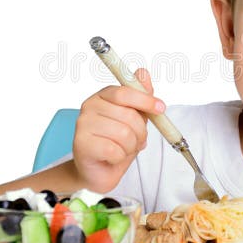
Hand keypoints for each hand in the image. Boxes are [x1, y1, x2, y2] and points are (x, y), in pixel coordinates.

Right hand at [71, 68, 164, 191]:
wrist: (98, 170)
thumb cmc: (116, 142)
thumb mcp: (133, 119)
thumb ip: (139, 96)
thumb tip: (143, 72)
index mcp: (102, 96)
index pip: (125, 92)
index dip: (145, 100)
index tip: (160, 108)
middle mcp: (89, 106)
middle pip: (128, 115)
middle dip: (140, 132)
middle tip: (137, 140)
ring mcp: (83, 124)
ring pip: (123, 134)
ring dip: (130, 147)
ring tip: (123, 149)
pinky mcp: (81, 144)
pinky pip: (114, 150)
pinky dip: (119, 157)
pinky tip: (112, 157)